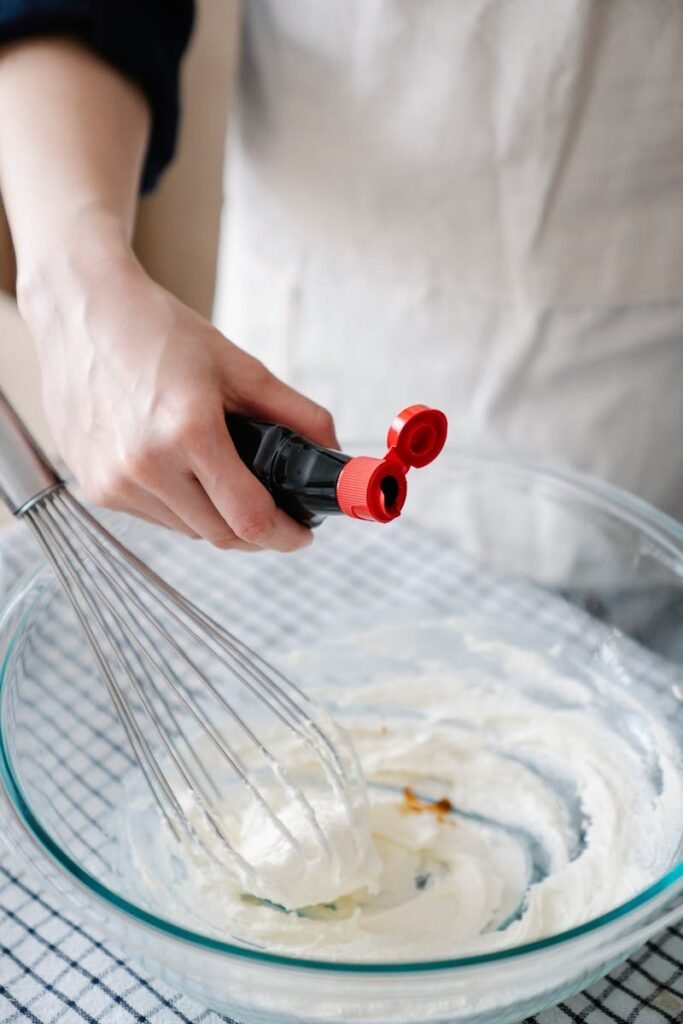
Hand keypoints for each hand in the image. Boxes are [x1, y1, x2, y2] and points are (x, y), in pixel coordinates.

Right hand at [20, 247, 338, 551]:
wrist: (81, 311)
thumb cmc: (157, 331)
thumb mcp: (238, 366)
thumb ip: (295, 413)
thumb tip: (330, 452)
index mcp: (188, 431)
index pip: (249, 518)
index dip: (285, 536)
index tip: (302, 535)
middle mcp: (146, 465)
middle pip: (220, 535)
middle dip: (257, 533)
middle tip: (276, 514)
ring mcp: (114, 481)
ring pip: (187, 530)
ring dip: (216, 518)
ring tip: (226, 481)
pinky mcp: (95, 487)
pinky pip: (155, 517)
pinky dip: (180, 506)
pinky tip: (182, 470)